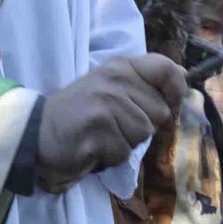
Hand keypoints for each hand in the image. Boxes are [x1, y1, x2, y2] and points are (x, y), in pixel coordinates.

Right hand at [36, 54, 184, 192]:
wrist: (38, 132)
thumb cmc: (80, 113)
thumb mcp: (113, 87)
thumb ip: (145, 82)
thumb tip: (184, 76)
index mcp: (121, 66)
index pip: (167, 70)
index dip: (175, 91)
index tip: (168, 105)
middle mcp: (115, 80)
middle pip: (159, 113)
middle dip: (142, 127)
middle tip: (114, 125)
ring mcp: (106, 104)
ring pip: (143, 134)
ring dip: (125, 143)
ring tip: (102, 135)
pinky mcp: (97, 130)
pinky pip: (124, 152)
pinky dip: (110, 157)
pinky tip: (92, 146)